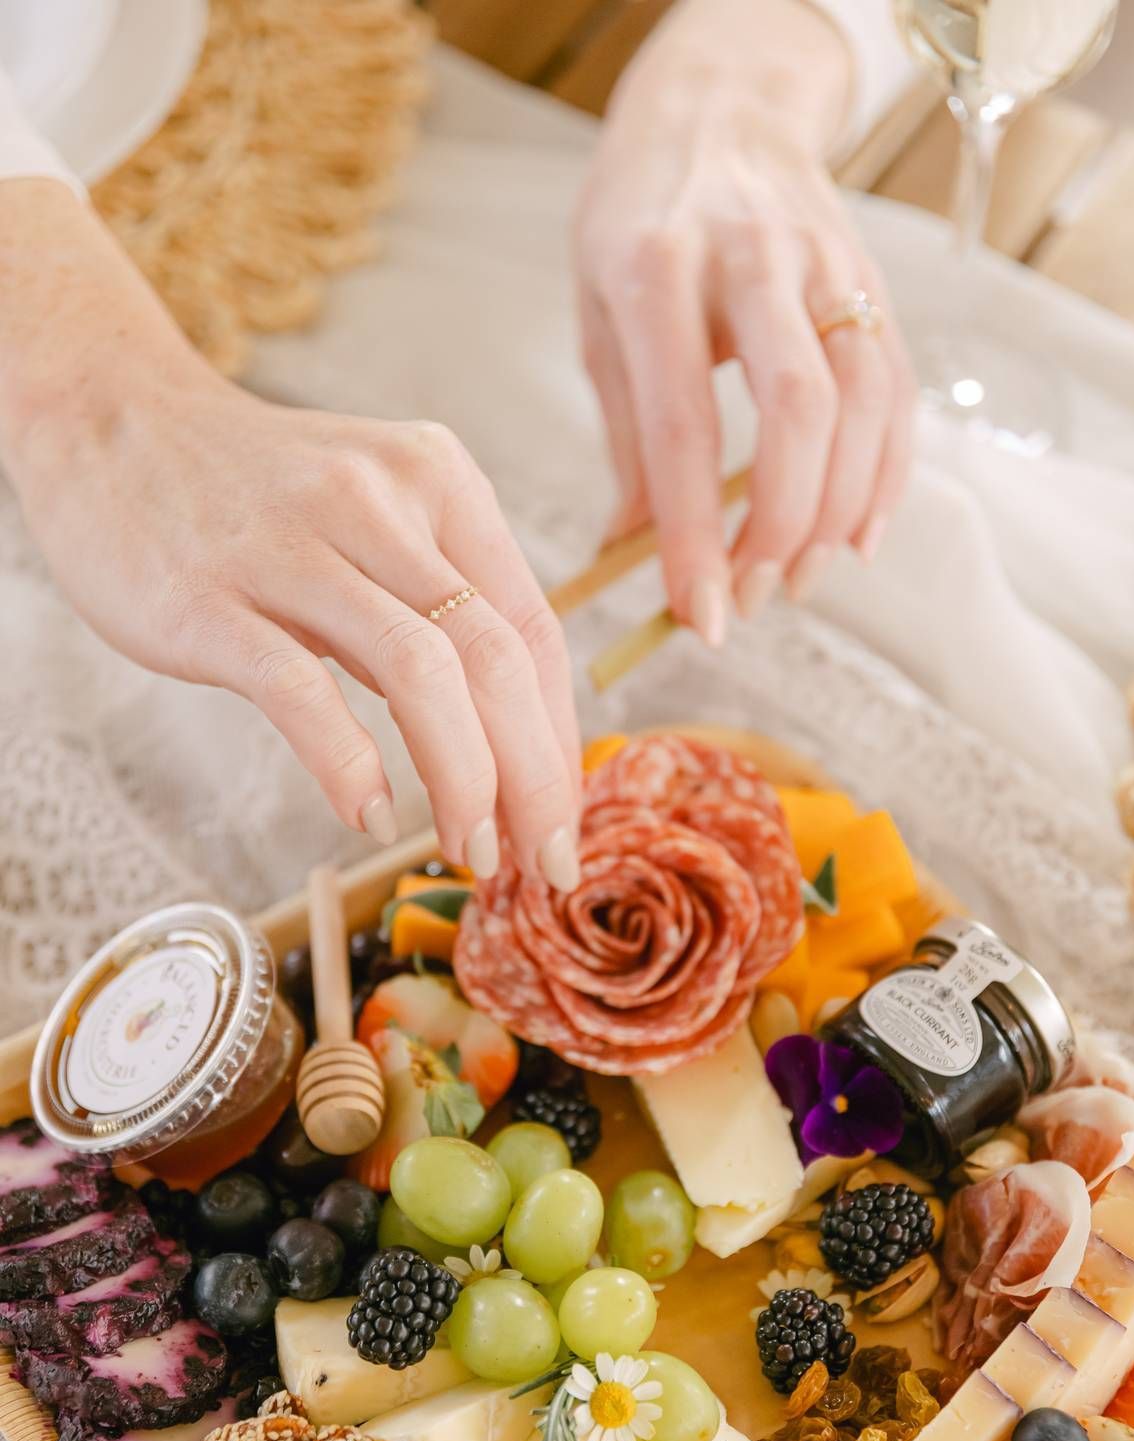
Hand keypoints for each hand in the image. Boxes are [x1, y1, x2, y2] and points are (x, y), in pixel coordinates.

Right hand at [0, 187, 580, 887]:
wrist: (108, 421)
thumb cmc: (251, 494)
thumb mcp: (374, 521)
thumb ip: (435, 608)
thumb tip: (506, 740)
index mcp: (438, 482)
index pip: (534, 630)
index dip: (561, 741)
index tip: (561, 821)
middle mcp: (380, 502)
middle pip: (497, 658)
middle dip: (534, 779)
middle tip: (541, 863)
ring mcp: (294, 546)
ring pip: (423, 674)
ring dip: (465, 781)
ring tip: (470, 851)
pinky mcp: (212, 597)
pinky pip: (302, 691)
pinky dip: (350, 765)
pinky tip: (370, 815)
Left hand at [573, 0, 916, 642]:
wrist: (717, 106)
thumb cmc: (640, 221)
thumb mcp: (598, 315)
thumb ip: (624, 437)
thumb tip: (632, 553)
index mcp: (655, 270)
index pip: (683, 426)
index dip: (693, 535)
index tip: (699, 613)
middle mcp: (749, 259)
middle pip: (798, 411)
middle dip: (782, 526)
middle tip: (756, 594)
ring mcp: (824, 264)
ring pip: (863, 402)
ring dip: (840, 512)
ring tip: (801, 578)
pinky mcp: (871, 279)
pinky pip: (898, 390)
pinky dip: (887, 476)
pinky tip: (857, 535)